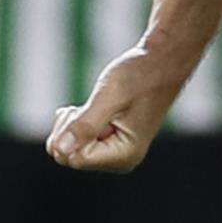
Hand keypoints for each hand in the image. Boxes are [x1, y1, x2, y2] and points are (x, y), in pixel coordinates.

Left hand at [46, 42, 187, 172]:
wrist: (161, 62)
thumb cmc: (140, 75)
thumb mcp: (110, 96)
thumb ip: (85, 125)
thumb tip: (59, 150)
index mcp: (124, 155)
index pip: (75, 158)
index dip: (70, 132)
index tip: (82, 109)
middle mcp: (121, 160)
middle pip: (71, 156)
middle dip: (70, 129)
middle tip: (88, 105)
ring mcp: (116, 153)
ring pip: (73, 148)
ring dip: (74, 124)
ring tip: (95, 104)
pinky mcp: (112, 142)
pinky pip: (80, 141)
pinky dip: (78, 123)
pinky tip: (91, 108)